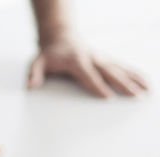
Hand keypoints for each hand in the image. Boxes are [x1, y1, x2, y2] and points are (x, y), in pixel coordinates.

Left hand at [28, 37, 149, 97]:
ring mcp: (101, 58)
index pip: (89, 76)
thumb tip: (31, 85)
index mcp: (77, 61)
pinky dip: (135, 74)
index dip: (98, 86)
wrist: (60, 37)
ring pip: (121, 70)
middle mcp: (93, 58)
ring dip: (135, 80)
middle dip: (123, 85)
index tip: (108, 97)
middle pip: (110, 73)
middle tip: (135, 96)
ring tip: (146, 91)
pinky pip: (123, 67)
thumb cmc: (49, 54)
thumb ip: (34, 73)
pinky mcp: (106, 60)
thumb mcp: (37, 62)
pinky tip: (146, 82)